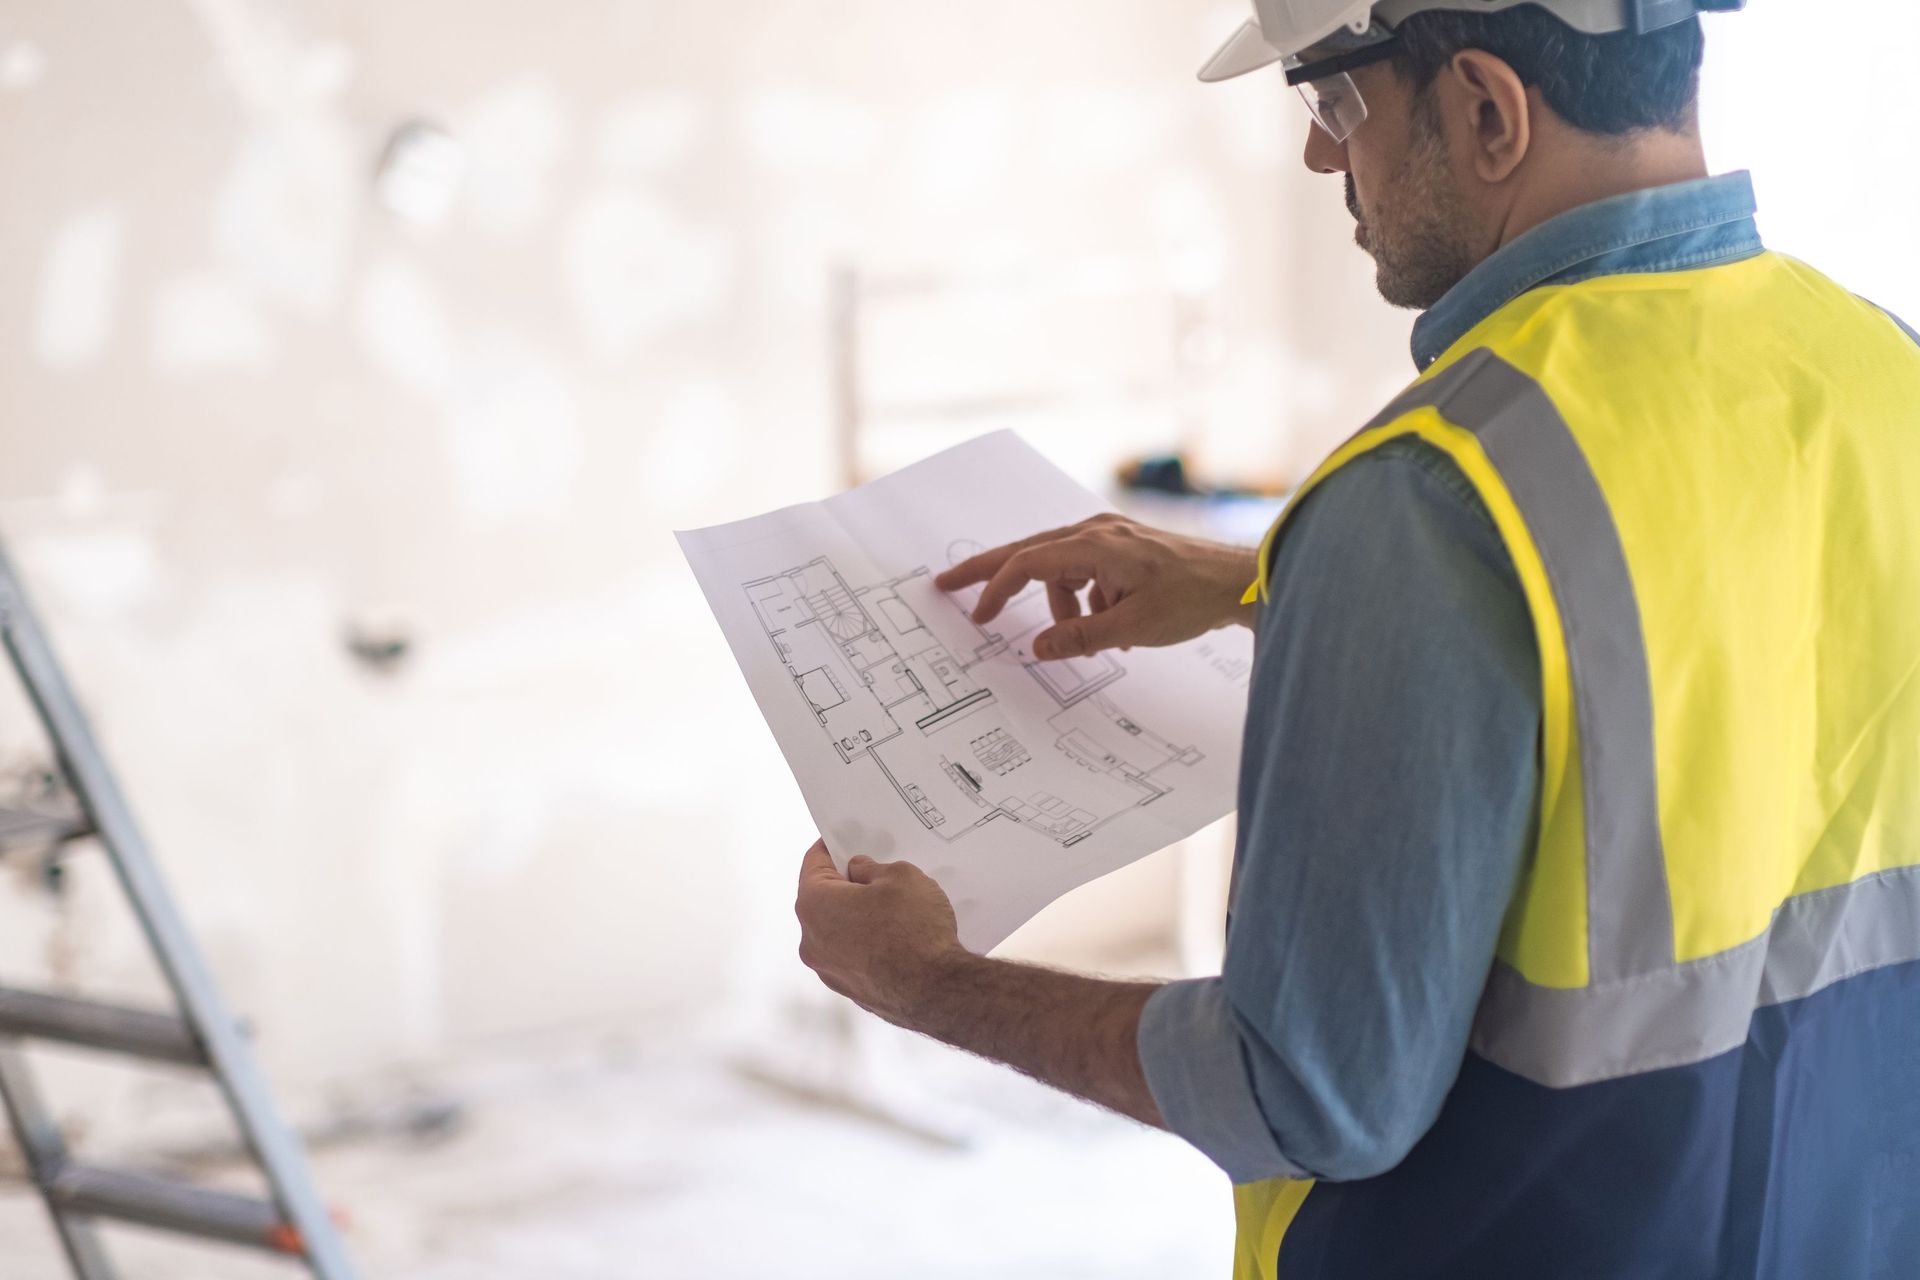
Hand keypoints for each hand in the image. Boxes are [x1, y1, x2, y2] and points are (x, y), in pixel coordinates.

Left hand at [795, 840, 965, 1026]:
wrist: (936, 990)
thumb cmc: (915, 931)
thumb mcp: (901, 876)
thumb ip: (872, 868)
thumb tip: (861, 873)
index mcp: (815, 905)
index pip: (813, 864)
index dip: (831, 848)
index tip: (842, 842)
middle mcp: (811, 940)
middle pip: (823, 899)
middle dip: (847, 885)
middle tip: (875, 875)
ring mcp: (828, 970)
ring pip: (836, 931)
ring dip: (857, 918)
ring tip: (892, 910)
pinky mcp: (848, 990)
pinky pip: (851, 956)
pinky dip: (865, 944)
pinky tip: (895, 938)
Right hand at [935, 514, 1258, 659]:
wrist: (1239, 581)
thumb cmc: (1192, 598)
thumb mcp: (1132, 627)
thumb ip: (1079, 637)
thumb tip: (1038, 647)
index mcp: (1093, 544)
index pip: (1027, 563)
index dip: (996, 589)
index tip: (978, 616)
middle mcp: (1096, 531)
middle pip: (1028, 550)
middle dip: (989, 572)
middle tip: (947, 584)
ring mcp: (1109, 537)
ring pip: (1060, 569)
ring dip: (1061, 604)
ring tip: (1089, 637)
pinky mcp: (1122, 547)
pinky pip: (1084, 572)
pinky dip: (1084, 599)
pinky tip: (1112, 625)